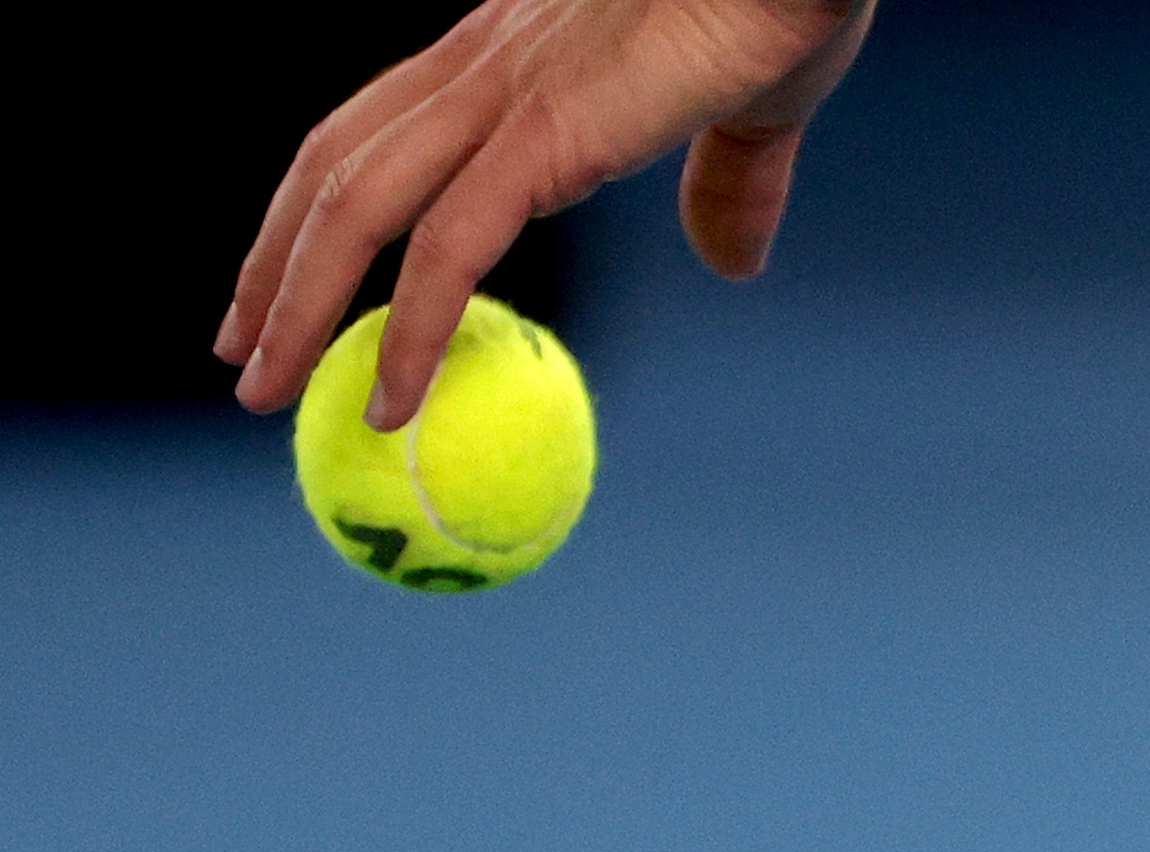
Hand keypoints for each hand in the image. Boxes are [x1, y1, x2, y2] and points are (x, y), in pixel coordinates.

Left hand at [215, 0, 876, 428]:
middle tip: (244, 352)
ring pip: (357, 205)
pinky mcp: (547, 136)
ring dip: (297, 303)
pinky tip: (391, 403)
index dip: (324, 203)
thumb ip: (724, 187)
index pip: (382, 127)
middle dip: (274, 258)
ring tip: (265, 390)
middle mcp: (488, 59)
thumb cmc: (795, 1)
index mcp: (518, 45)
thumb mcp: (749, 113)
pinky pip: (450, 249)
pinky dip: (409, 329)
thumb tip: (730, 266)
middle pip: (335, 162)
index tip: (300, 279)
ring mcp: (507, 94)